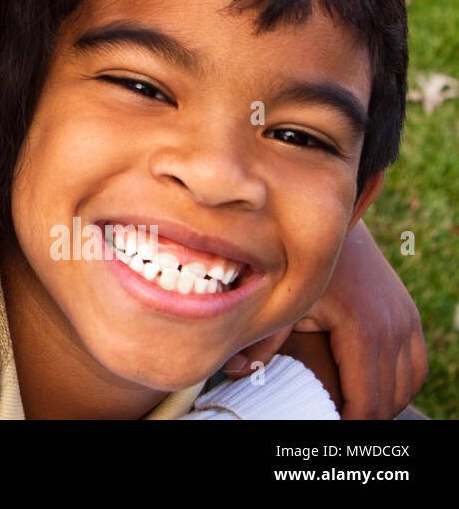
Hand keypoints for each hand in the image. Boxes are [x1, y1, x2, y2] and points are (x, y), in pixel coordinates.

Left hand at [222, 221, 426, 417]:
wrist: (332, 222)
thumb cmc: (301, 260)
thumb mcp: (283, 299)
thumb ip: (263, 338)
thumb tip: (236, 371)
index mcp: (363, 329)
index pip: (365, 399)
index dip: (348, 423)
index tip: (327, 431)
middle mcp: (393, 326)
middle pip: (389, 397)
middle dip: (366, 418)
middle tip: (336, 426)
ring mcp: (406, 319)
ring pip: (408, 383)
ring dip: (386, 403)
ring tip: (353, 414)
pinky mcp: (408, 313)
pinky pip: (417, 363)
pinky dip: (401, 384)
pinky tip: (376, 392)